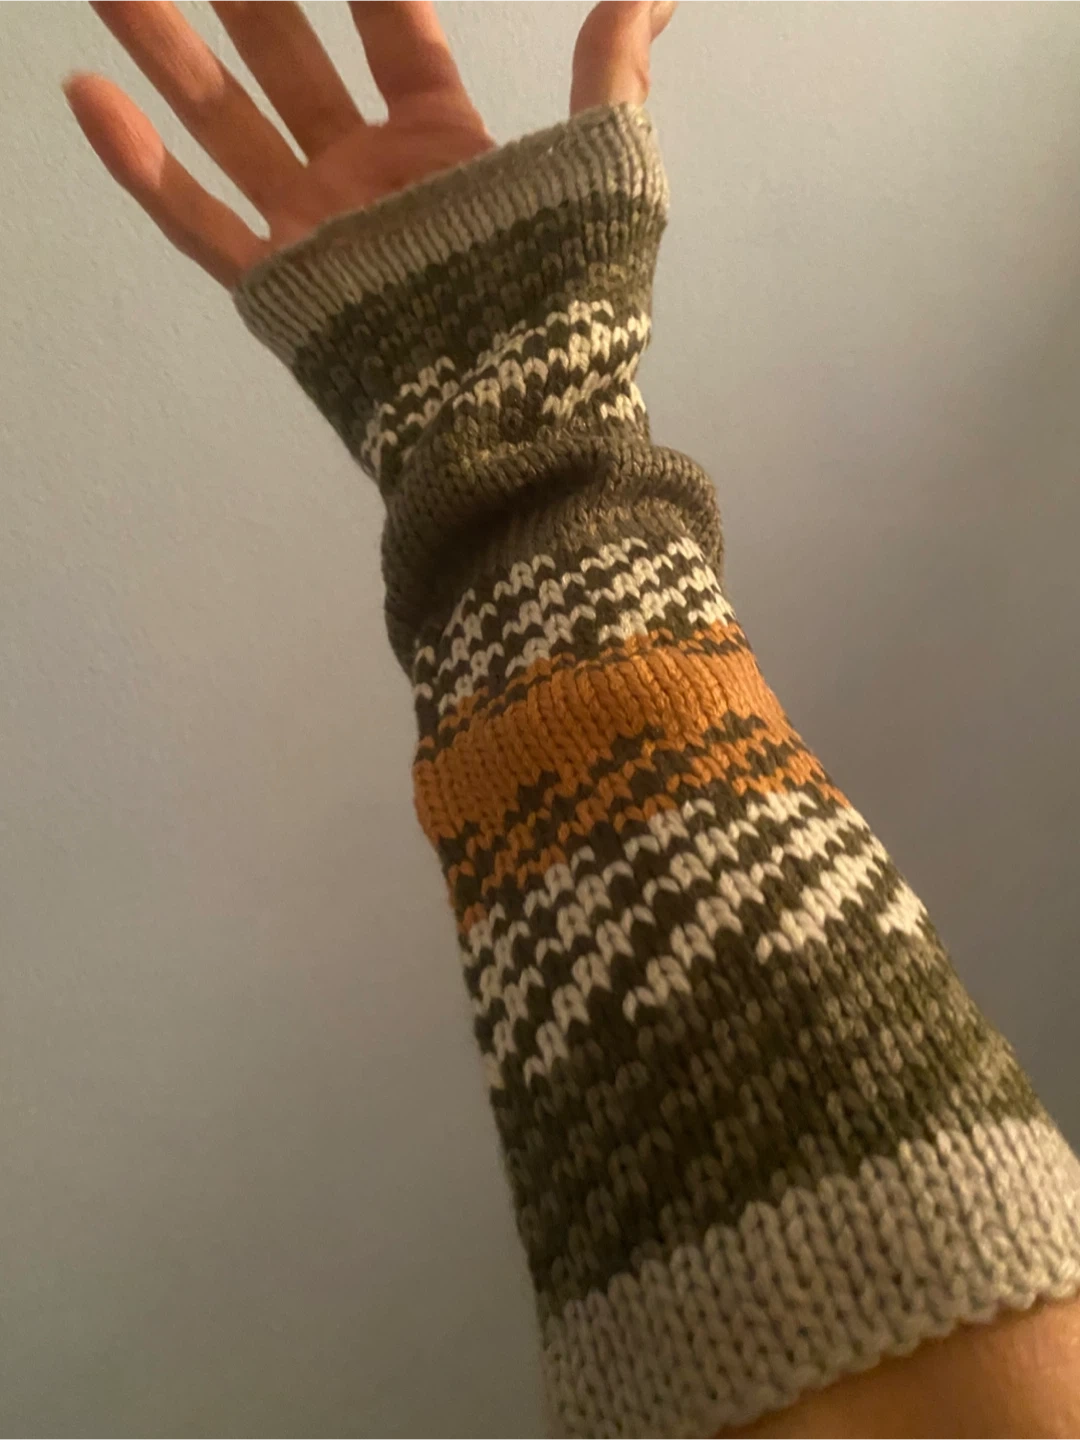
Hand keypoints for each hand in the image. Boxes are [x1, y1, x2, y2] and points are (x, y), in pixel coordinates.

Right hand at [63, 0, 676, 288]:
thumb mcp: (609, 170)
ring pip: (225, 118)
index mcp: (441, 137)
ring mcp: (318, 229)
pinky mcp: (283, 289)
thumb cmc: (572, 296)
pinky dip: (141, 166)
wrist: (526, 418)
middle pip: (287, 52)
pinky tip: (88, 93)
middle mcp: (367, 173)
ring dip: (165, 43)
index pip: (388, 20)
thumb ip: (615, 68)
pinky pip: (197, 222)